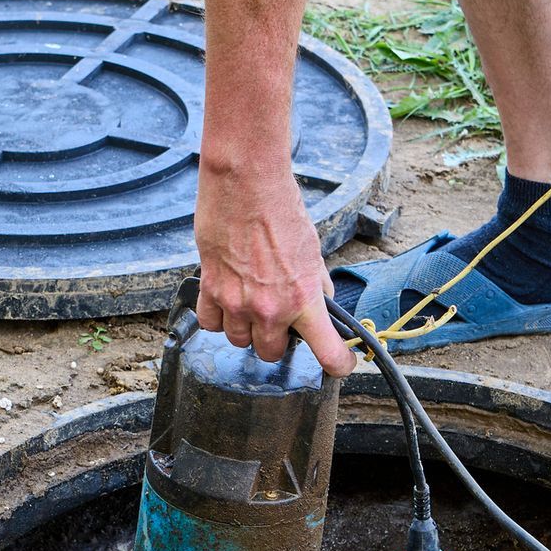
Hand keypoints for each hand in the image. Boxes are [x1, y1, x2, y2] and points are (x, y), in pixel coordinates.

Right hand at [193, 168, 356, 376]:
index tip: (339, 363)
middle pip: (270, 353)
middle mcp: (270, 309)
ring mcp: (237, 303)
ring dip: (245, 329)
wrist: (247, 185)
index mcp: (304, 300)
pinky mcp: (211, 290)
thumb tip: (322, 303)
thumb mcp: (312, 251)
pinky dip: (218, 317)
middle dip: (276, 341)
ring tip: (249, 305)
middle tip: (278, 319)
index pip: (329, 354)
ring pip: (239, 341)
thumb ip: (316, 285)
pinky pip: (211, 323)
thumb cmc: (281, 210)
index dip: (338, 364)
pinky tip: (226, 300)